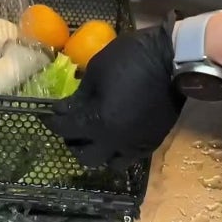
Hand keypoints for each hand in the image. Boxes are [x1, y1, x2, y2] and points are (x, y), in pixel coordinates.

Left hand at [42, 13, 185, 170]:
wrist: (174, 59)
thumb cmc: (132, 58)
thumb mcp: (96, 70)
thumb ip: (79, 95)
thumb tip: (66, 108)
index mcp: (99, 122)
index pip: (65, 129)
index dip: (51, 121)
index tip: (46, 113)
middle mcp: (116, 142)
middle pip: (85, 157)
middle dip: (73, 142)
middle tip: (70, 126)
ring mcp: (136, 145)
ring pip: (109, 163)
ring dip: (97, 151)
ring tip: (94, 134)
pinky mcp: (152, 142)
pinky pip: (129, 156)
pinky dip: (117, 150)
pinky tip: (115, 133)